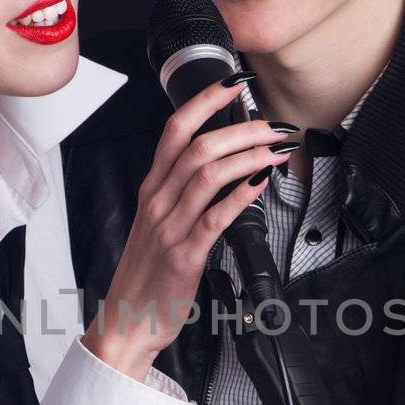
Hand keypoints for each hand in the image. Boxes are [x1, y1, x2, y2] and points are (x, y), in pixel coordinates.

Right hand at [81, 78, 289, 379]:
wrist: (128, 320)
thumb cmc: (148, 275)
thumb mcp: (159, 223)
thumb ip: (182, 194)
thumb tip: (220, 168)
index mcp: (152, 189)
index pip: (175, 130)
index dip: (205, 101)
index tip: (235, 84)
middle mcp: (158, 201)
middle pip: (198, 146)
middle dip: (241, 128)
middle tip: (273, 126)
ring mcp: (169, 227)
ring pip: (207, 173)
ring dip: (248, 155)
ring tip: (276, 150)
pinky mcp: (184, 255)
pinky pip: (214, 217)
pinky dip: (240, 195)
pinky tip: (260, 183)